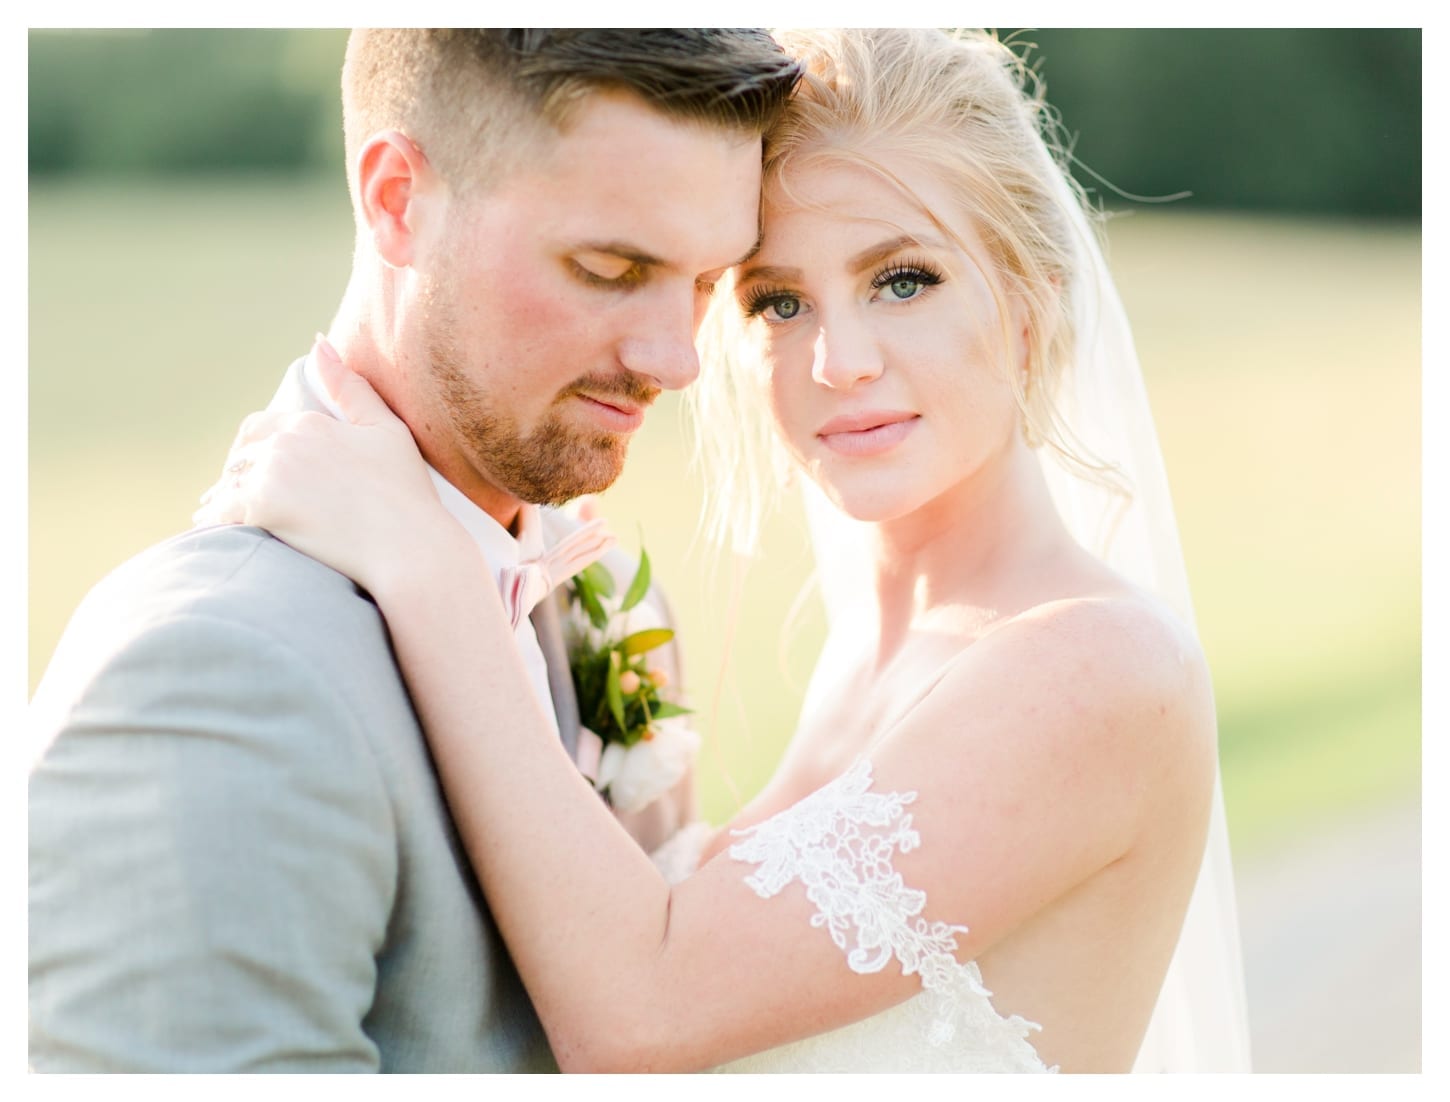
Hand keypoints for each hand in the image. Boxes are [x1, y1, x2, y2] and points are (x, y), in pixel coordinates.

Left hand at [193, 336, 471, 596]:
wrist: (407, 545)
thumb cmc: (404, 492)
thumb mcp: (387, 430)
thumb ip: (350, 388)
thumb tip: (318, 343)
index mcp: (311, 422)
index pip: (263, 426)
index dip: (256, 445)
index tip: (252, 462)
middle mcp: (285, 443)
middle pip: (243, 453)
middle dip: (236, 469)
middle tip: (231, 490)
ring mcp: (270, 475)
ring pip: (230, 482)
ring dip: (222, 496)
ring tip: (216, 512)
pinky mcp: (261, 510)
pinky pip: (223, 513)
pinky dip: (215, 520)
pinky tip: (213, 529)